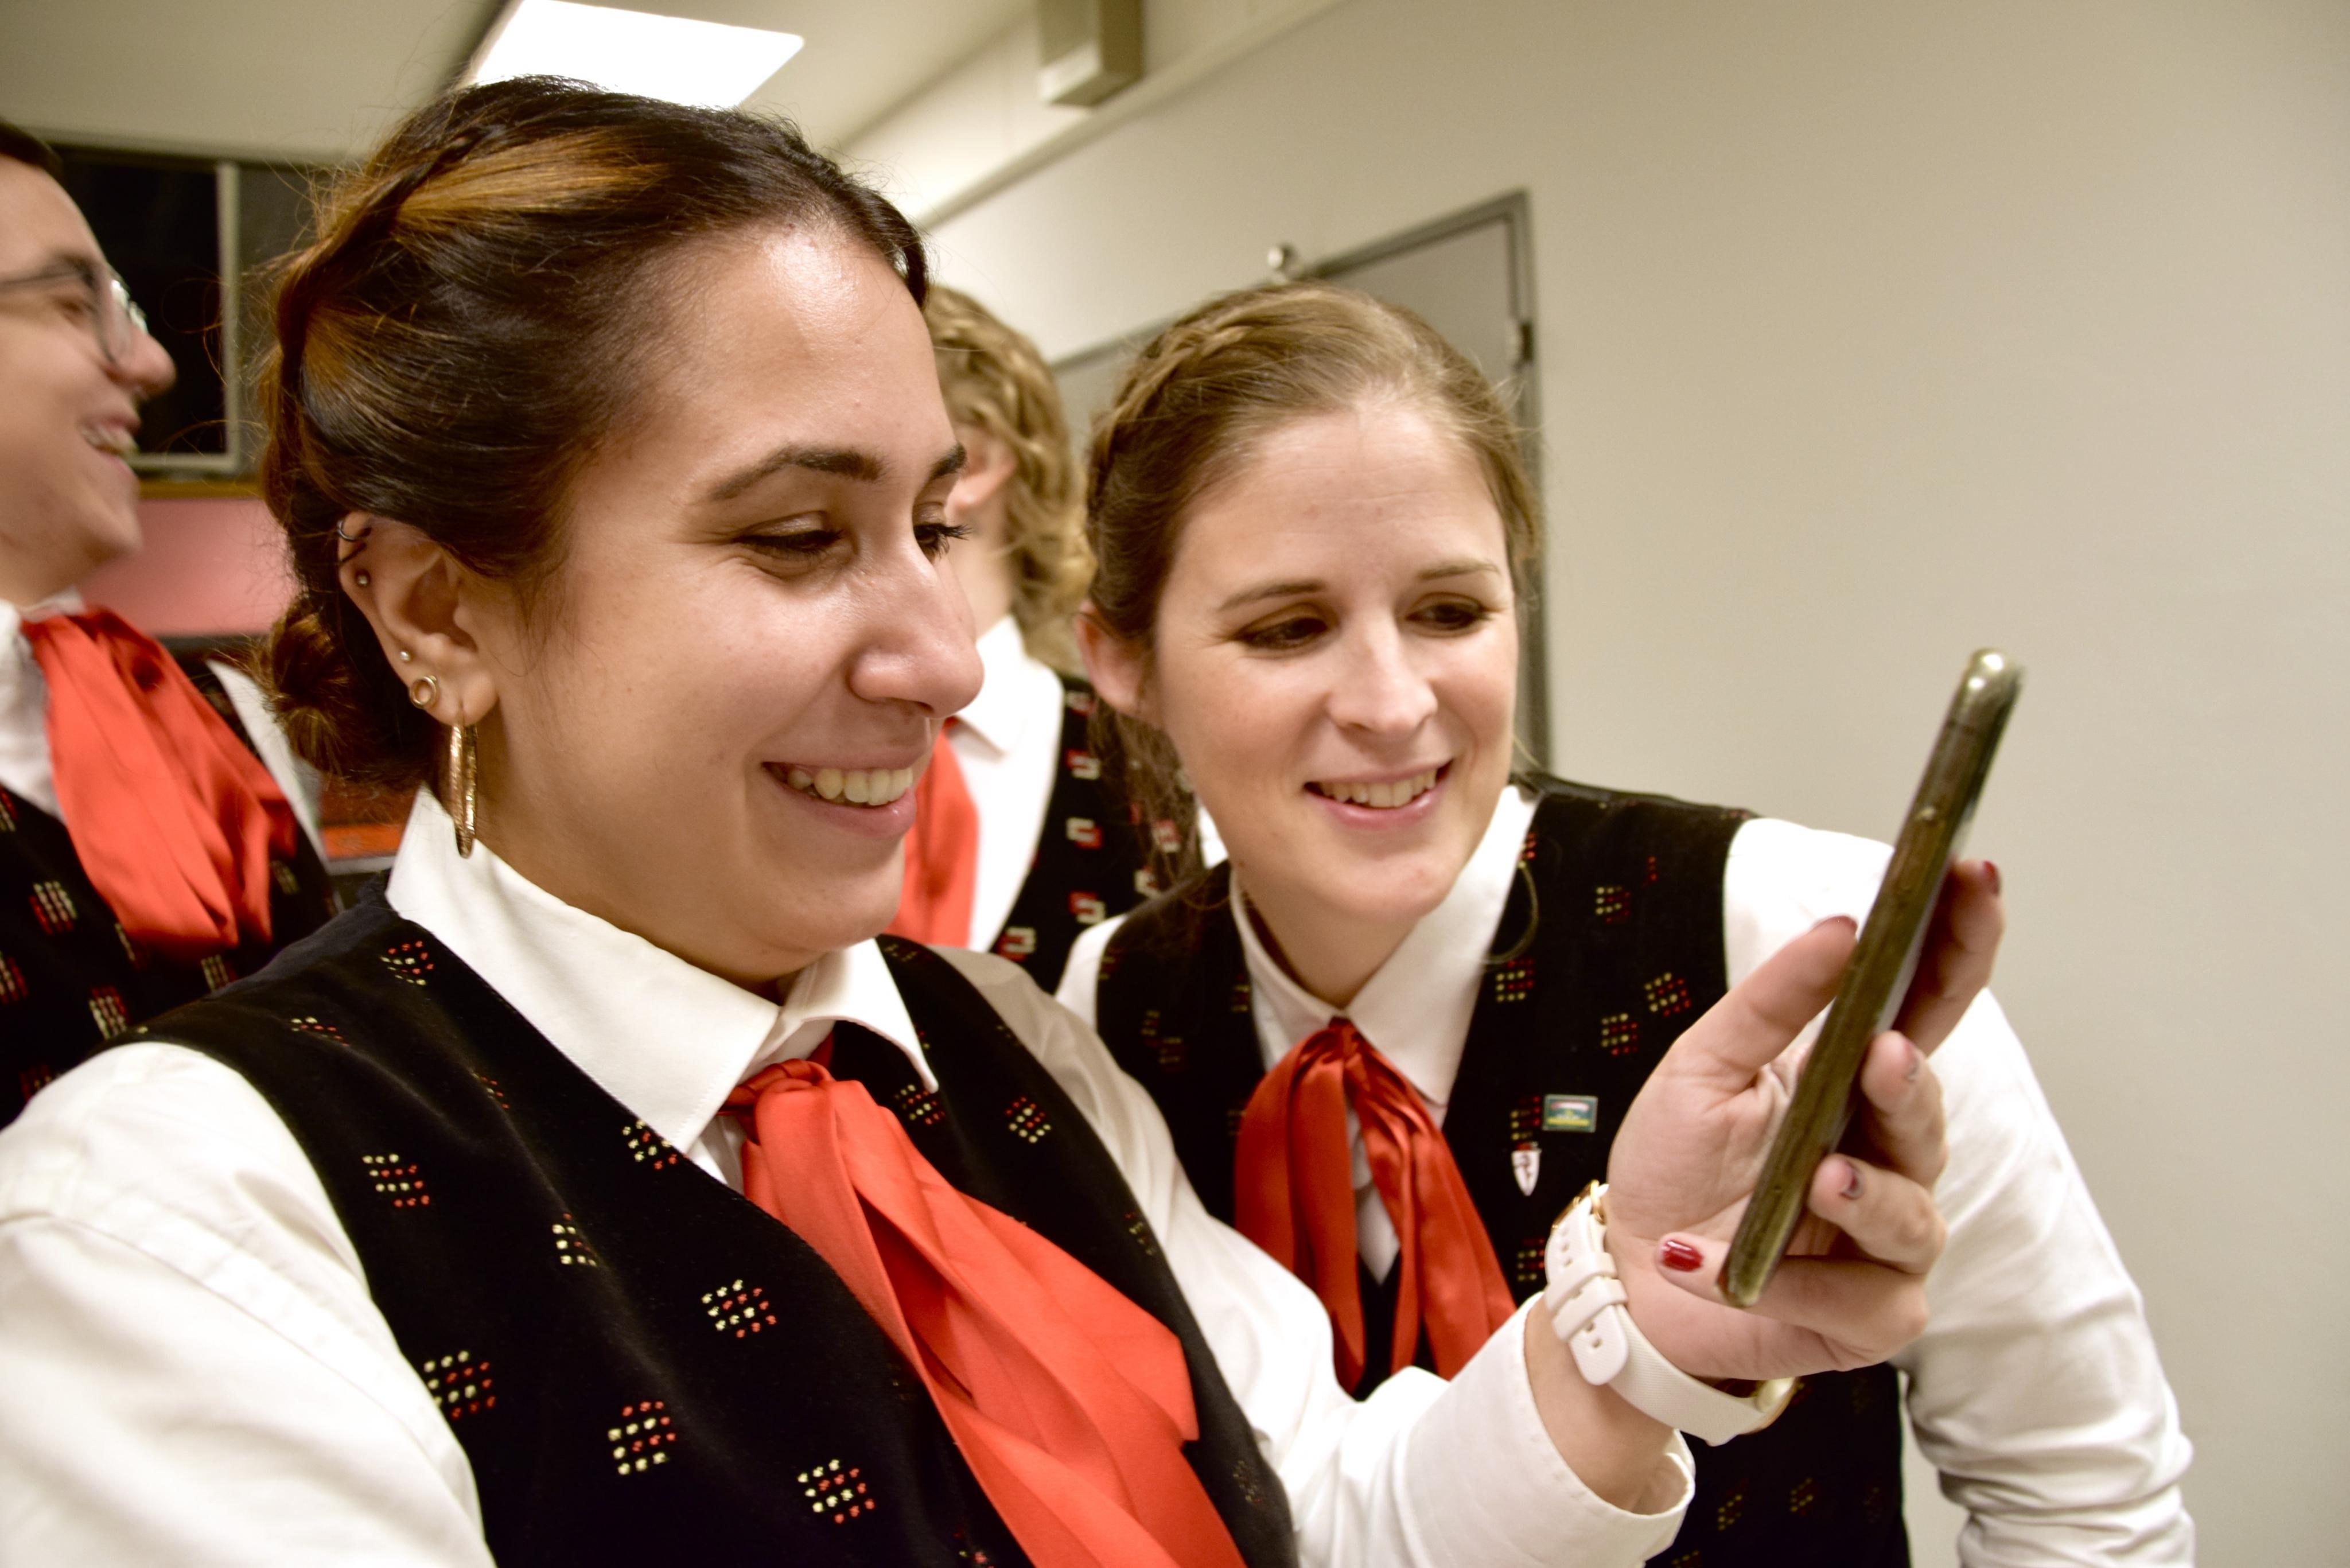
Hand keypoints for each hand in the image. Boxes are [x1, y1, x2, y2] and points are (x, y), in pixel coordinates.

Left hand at [1599, 862, 2003, 1381]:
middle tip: (1883, 1055)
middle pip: (1927, 1111)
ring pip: (1912, 1214)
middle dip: (1911, 1084)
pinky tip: (1713, 1265)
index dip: (1962, 944)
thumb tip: (1839, 927)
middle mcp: (1886, 1157)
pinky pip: (1859, 1300)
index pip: (1928, 1008)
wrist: (1629, 1271)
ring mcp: (1886, 1240)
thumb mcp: (1702, 1067)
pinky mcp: (1868, 1316)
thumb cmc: (1676, 1168)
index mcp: (1854, 1084)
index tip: (1975, 878)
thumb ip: (1770, 1002)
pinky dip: (1788, 1283)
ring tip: (1819, 1179)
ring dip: (1866, 1195)